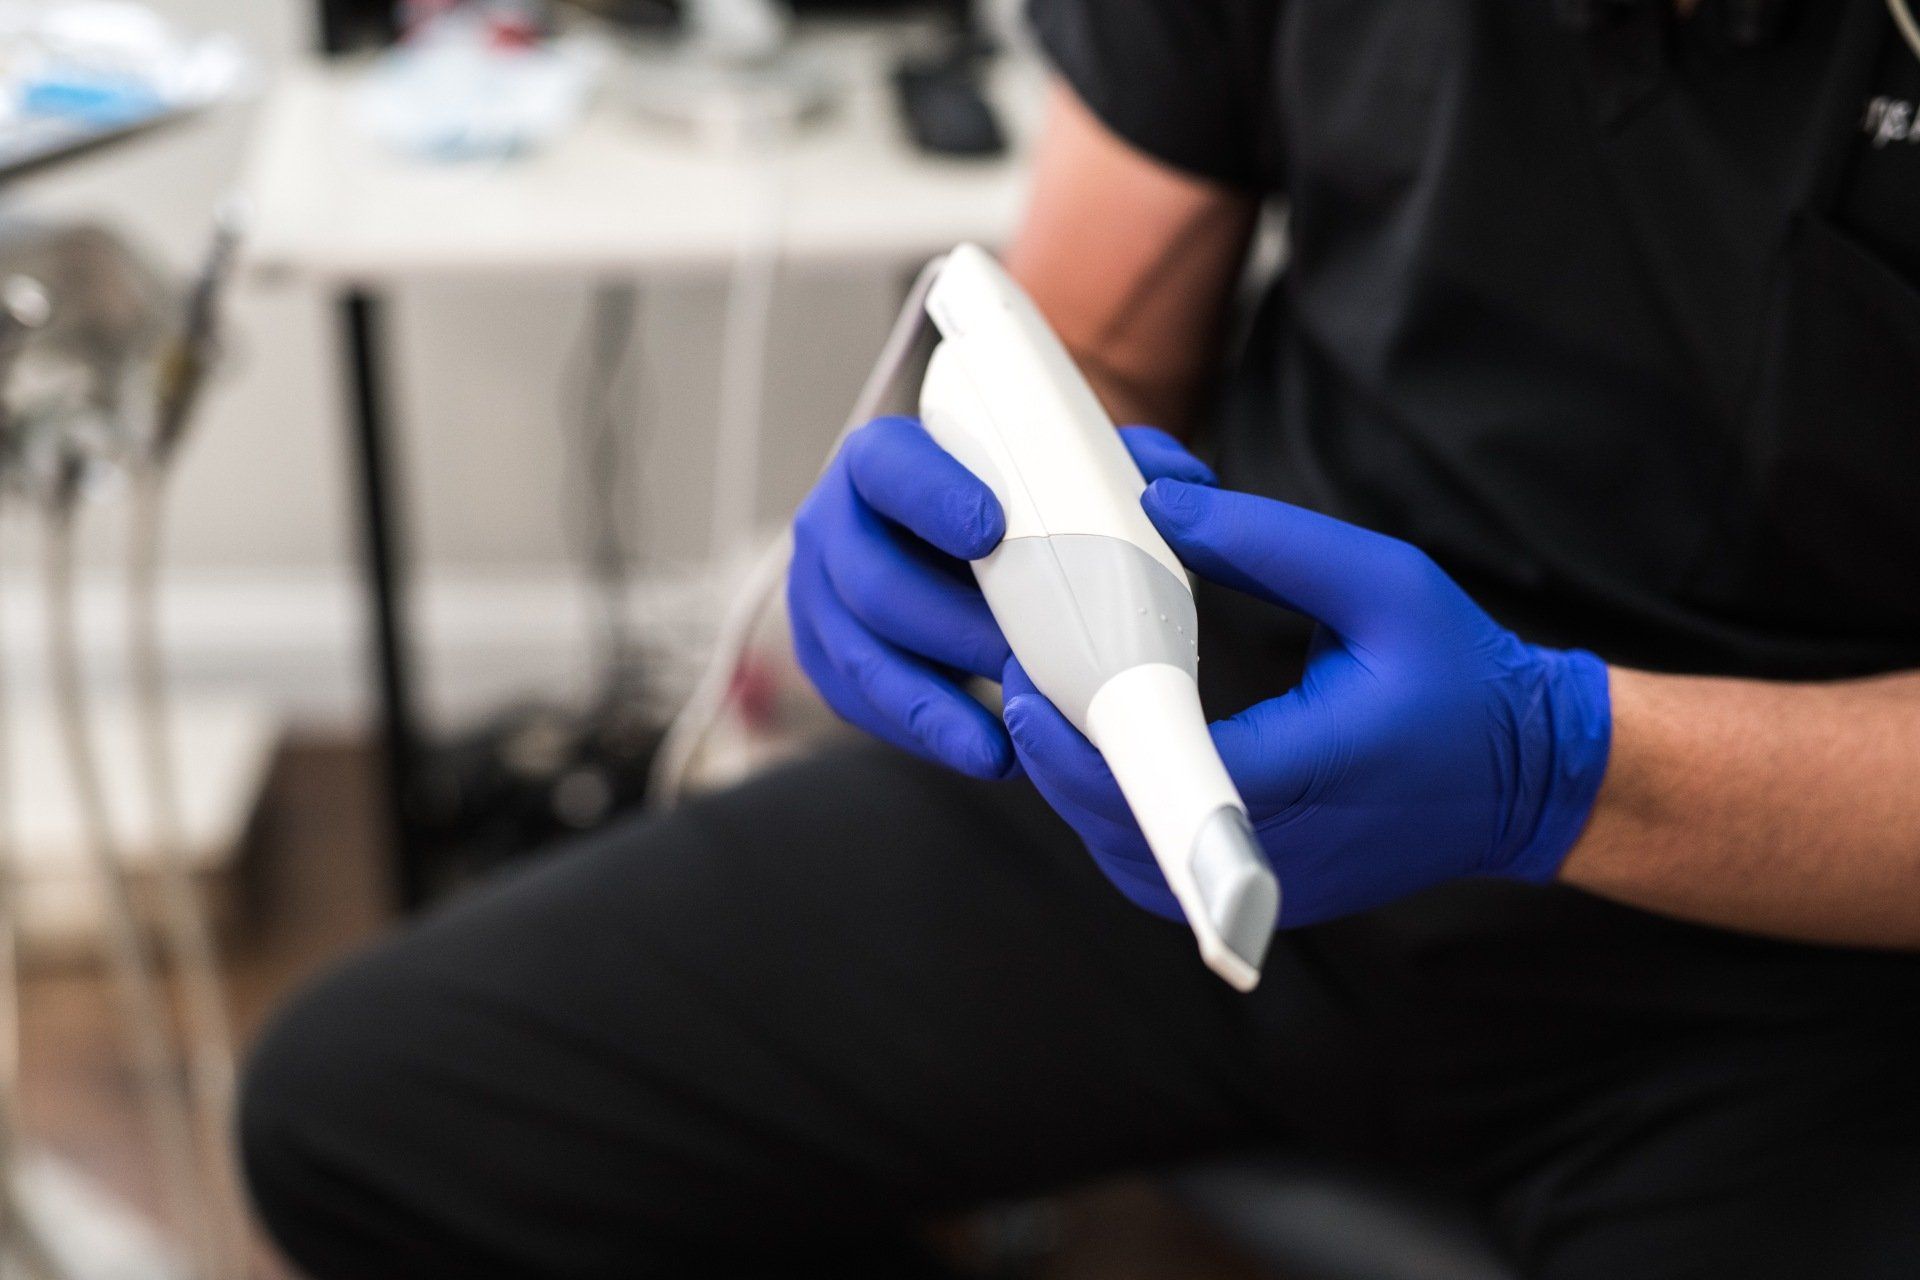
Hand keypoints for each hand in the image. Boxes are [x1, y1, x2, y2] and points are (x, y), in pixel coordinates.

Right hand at [789, 417, 1215, 779]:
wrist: (940, 547)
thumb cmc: (997, 502)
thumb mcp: (1046, 470)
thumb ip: (1109, 466)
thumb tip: (1181, 482)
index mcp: (881, 461)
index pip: (889, 469)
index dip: (932, 497)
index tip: (992, 529)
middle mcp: (833, 526)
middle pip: (875, 581)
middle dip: (953, 628)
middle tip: (1025, 659)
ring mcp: (818, 599)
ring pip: (864, 656)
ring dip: (939, 701)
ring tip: (1009, 738)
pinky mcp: (829, 663)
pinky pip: (865, 707)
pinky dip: (928, 733)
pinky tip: (987, 754)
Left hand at [1002, 477, 1612, 926]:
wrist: (1527, 776)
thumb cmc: (1462, 673)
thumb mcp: (1380, 581)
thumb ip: (1265, 542)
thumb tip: (1155, 505)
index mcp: (1307, 772)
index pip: (1155, 771)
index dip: (1073, 733)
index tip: (1025, 677)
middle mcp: (1279, 850)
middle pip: (1120, 824)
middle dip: (1056, 754)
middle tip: (1022, 677)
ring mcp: (1269, 885)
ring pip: (1130, 858)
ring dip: (1080, 789)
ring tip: (1052, 708)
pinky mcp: (1266, 893)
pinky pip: (1162, 870)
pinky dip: (1121, 816)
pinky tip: (1104, 755)